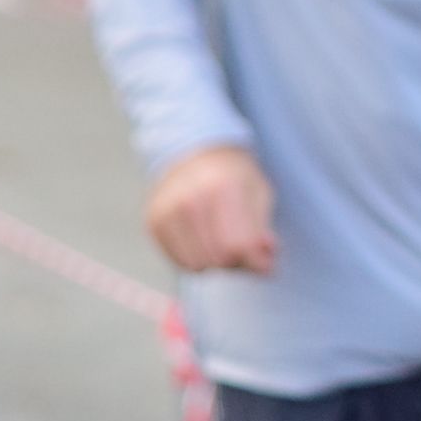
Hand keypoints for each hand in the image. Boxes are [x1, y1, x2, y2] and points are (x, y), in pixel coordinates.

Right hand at [145, 145, 276, 274]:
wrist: (197, 151)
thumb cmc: (235, 177)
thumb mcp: (259, 195)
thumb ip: (263, 233)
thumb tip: (266, 269)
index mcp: (222, 187)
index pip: (236, 246)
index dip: (254, 258)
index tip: (262, 252)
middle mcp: (189, 198)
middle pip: (217, 259)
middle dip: (236, 260)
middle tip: (241, 245)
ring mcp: (167, 210)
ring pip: (196, 265)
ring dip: (215, 262)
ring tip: (221, 241)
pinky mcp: (153, 221)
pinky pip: (179, 262)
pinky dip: (196, 258)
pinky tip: (202, 239)